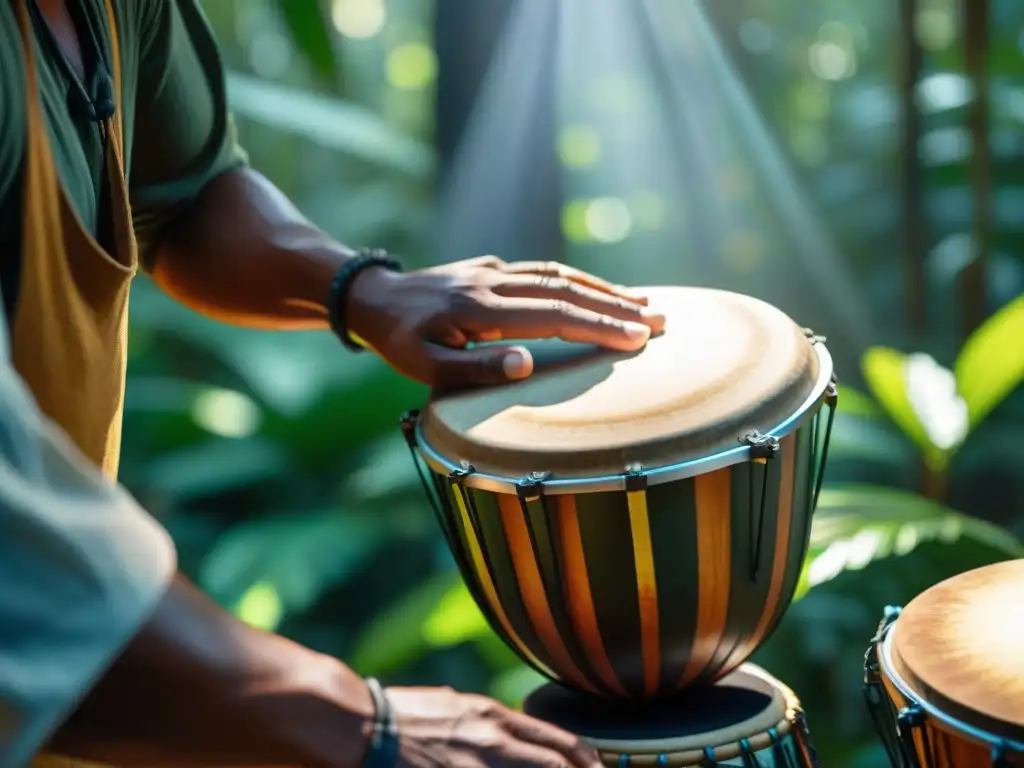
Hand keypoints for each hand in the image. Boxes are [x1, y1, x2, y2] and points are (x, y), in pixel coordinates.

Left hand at [345, 256, 665, 386]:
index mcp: (481, 310)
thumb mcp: (423, 366)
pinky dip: (577, 279)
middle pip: (567, 290)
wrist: (371, 297)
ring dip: (604, 289)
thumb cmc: (398, 342)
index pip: (554, 316)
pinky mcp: (491, 266)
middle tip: (662, 321)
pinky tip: (597, 290)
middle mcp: (494, 283)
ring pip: (559, 274)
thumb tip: (525, 364)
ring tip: (644, 303)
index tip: (638, 339)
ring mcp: (493, 269)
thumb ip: (474, 368)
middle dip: (617, 307)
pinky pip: (543, 269)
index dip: (598, 327)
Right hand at [385, 686, 603, 767]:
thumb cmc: (405, 714)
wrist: (365, 724)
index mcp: (494, 716)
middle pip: (556, 764)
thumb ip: (490, 723)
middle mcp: (493, 740)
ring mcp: (476, 765)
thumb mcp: (458, 707)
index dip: (585, 759)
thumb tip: (512, 734)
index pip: (556, 740)